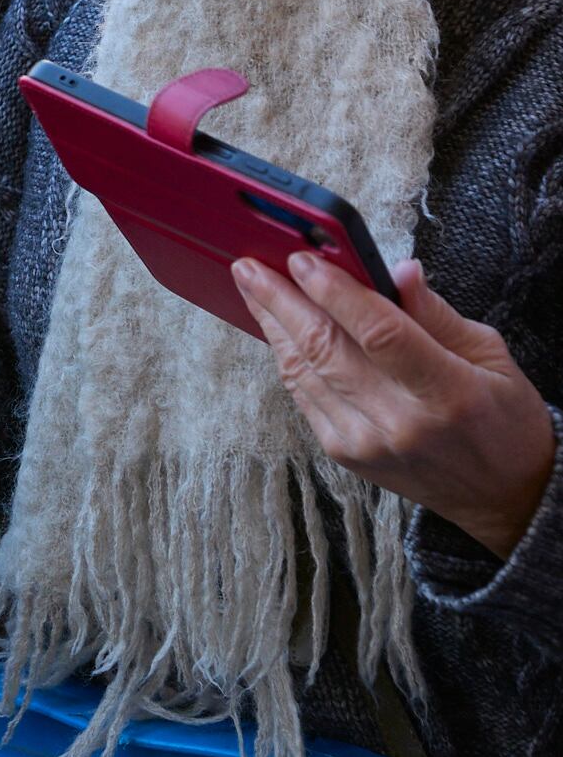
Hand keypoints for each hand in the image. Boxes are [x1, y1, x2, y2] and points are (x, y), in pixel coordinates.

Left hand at [235, 252, 557, 557]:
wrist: (504, 496)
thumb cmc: (503, 420)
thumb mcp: (491, 357)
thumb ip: (437, 314)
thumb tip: (398, 270)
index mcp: (448, 392)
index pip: (380, 333)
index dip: (335, 293)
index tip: (301, 259)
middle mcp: (402, 422)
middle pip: (327, 349)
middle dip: (281, 300)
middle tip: (251, 266)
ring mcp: (368, 442)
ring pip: (305, 370)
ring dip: (273, 324)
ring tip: (251, 287)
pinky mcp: (346, 454)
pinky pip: (303, 395)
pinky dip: (287, 357)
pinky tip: (276, 329)